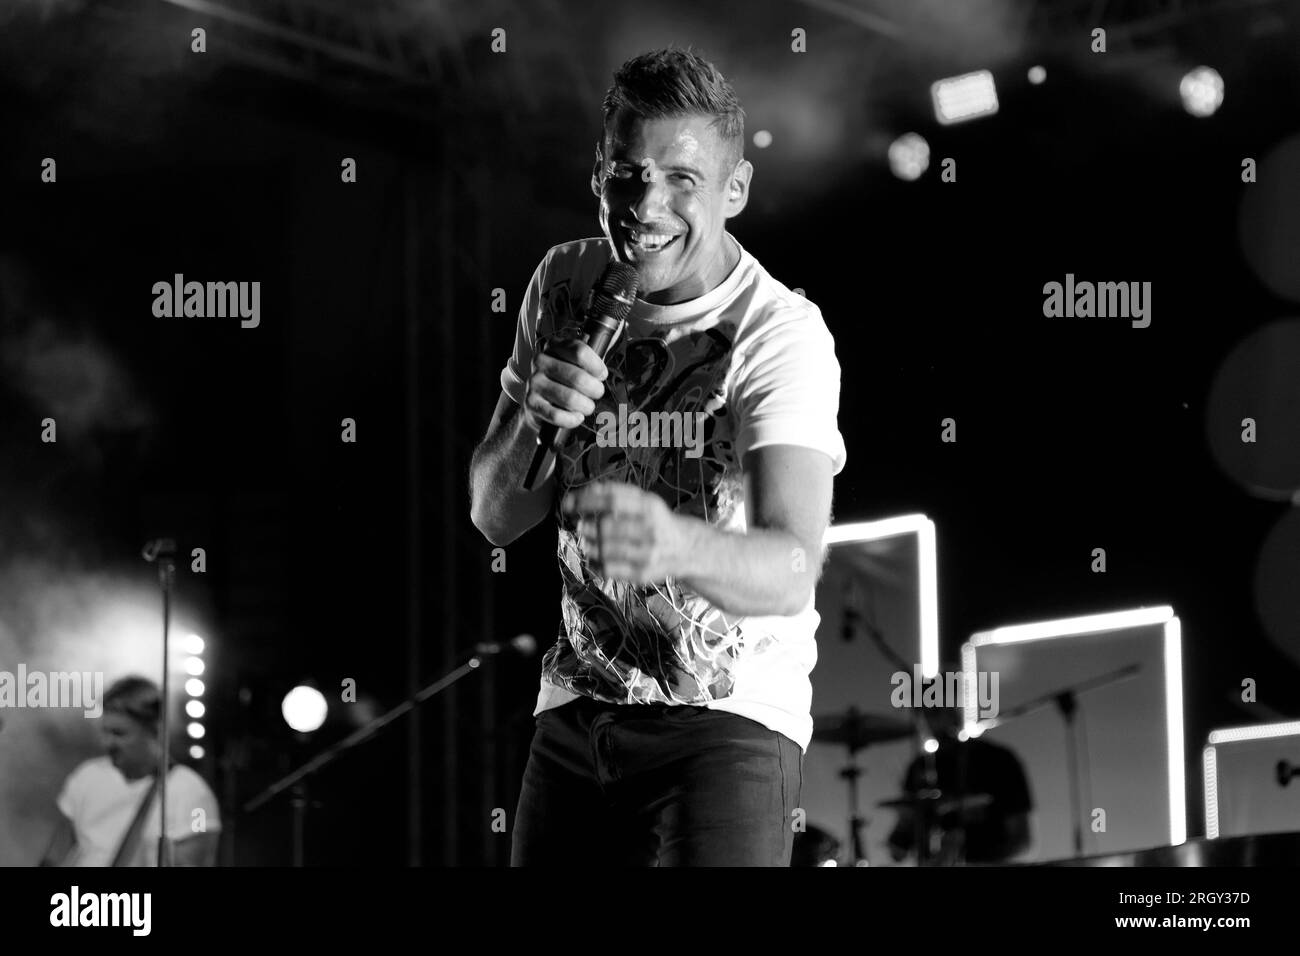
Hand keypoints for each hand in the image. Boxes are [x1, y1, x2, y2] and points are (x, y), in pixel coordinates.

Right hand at [523, 336, 606, 433]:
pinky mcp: (531, 403)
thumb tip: (603, 369)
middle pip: (578, 377)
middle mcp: (541, 362)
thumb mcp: (572, 363)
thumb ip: (588, 361)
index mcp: (554, 347)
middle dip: (595, 389)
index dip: (596, 366)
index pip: (580, 352)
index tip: (601, 375)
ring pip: (570, 398)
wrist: (537, 402)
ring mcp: (534, 382)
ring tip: (587, 406)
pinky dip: (572, 419)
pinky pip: (557, 415)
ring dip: (586, 406)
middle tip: (596, 393)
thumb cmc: (562, 381)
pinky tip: (576, 416)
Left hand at [561, 482, 689, 584]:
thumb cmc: (657, 520)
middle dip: (586, 526)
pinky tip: (595, 557)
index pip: (611, 501)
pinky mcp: (642, 574)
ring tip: (588, 541)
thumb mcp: (643, 500)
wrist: (686, 548)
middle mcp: (651, 530)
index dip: (585, 502)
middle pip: (605, 527)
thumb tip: (581, 493)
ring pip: (604, 550)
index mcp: (650, 506)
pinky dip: (594, 562)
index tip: (569, 505)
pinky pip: (608, 569)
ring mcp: (647, 554)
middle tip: (580, 525)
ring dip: (588, 545)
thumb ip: (614, 493)